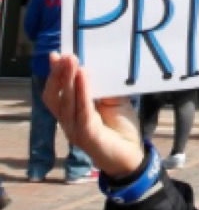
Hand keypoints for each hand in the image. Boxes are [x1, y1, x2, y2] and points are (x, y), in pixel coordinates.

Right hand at [42, 54, 143, 178]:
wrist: (133, 155)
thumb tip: (95, 67)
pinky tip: (84, 76)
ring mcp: (75, 129)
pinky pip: (82, 110)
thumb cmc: (121, 128)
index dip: (54, 75)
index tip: (55, 55)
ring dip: (69, 79)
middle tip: (64, 55)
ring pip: (67, 102)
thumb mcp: (113, 102)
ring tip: (72, 61)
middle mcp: (68, 122)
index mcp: (72, 114)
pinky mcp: (87, 135)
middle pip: (57, 96)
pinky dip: (82, 92)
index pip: (57, 93)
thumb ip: (102, 89)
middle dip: (59, 73)